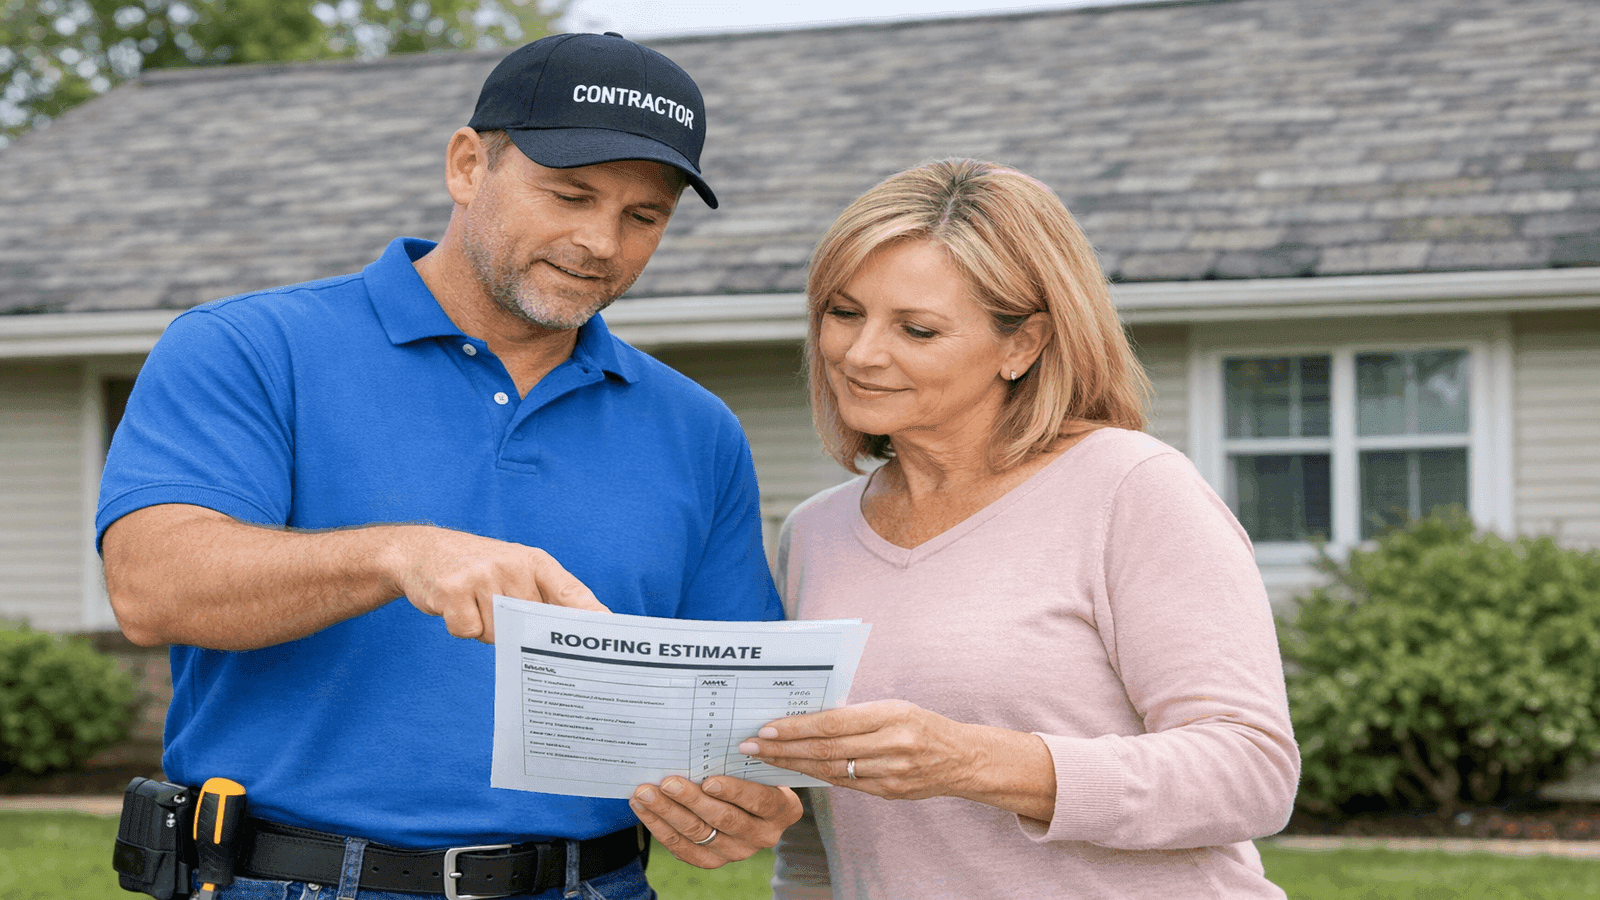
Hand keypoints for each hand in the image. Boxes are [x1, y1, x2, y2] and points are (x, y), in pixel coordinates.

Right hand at [387, 525, 606, 642]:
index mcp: (535, 562)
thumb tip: (573, 632)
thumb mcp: (517, 570)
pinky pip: (468, 631)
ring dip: (486, 629)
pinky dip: (462, 627)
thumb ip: (545, 596)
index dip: (591, 614)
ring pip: (499, 633)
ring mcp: (482, 576)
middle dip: (518, 631)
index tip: (609, 630)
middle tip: (499, 610)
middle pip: (531, 625)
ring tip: (476, 604)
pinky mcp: (453, 590)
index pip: (570, 591)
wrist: (422, 551)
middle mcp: (512, 565)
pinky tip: (456, 605)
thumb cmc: (479, 568)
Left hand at [630, 775, 800, 868]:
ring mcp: (738, 851)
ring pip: (698, 835)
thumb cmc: (754, 774)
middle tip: (666, 782)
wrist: (753, 804)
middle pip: (723, 819)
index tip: (709, 781)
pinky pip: (683, 849)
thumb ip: (742, 760)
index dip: (734, 791)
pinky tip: (644, 810)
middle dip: (691, 799)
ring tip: (645, 794)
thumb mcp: (760, 766)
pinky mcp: (714, 861)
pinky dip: (661, 828)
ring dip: (668, 812)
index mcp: (782, 810)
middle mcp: (764, 835)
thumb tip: (704, 741)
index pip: (759, 801)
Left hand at [738, 699, 978, 800]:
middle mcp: (892, 745)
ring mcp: (891, 773)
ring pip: (832, 771)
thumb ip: (856, 714)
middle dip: (784, 749)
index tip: (766, 729)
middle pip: (827, 750)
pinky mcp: (889, 792)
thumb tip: (809, 717)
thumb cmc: (922, 724)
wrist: (962, 759)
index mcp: (892, 715)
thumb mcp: (894, 706)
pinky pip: (845, 785)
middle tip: (751, 747)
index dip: (797, 728)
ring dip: (794, 766)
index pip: (834, 723)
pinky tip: (796, 771)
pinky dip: (818, 777)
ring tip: (765, 761)